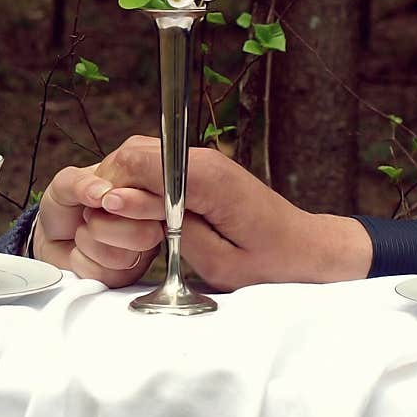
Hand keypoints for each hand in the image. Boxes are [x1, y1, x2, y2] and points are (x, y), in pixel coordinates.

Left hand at [33, 161, 162, 287]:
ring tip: (84, 230)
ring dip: (89, 242)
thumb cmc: (68, 205)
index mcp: (146, 198)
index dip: (136, 204)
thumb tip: (101, 191)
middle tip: (89, 215)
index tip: (108, 200)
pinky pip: (104, 275)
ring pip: (122, 258)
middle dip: (103, 225)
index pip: (161, 205)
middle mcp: (150, 227)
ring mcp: (139, 255)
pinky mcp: (123, 277)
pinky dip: (81, 260)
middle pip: (147, 236)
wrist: (50, 233)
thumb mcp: (66, 183)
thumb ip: (81, 182)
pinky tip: (82, 250)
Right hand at [81, 136, 372, 290]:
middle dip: (112, 186)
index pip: (138, 160)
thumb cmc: (270, 263)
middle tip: (114, 225)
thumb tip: (122, 204)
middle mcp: (204, 160)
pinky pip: (157, 169)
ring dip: (125, 187)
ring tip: (131, 225)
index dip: (113, 185)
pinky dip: (141, 189)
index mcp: (207, 178)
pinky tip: (147, 218)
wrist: (308, 250)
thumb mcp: (215, 261)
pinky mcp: (203, 171)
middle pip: (132, 152)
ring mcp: (204, 161)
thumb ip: (167, 226)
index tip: (108, 214)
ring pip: (140, 157)